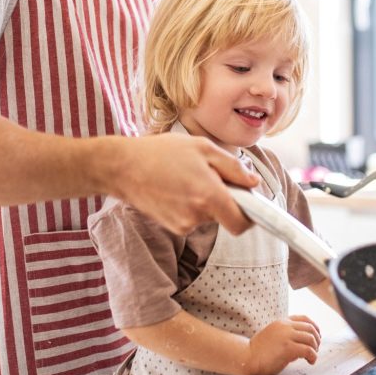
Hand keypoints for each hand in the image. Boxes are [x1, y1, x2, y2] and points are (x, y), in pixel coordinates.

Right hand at [108, 132, 257, 234]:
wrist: (122, 167)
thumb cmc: (161, 152)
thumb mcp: (202, 148)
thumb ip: (233, 167)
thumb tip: (253, 183)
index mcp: (209, 195)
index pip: (241, 223)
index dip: (249, 216)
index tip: (249, 203)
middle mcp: (197, 216)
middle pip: (225, 216)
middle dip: (224, 199)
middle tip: (209, 175)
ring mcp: (183, 224)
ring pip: (208, 216)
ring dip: (205, 200)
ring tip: (187, 177)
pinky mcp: (172, 227)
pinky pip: (193, 218)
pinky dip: (191, 205)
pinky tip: (176, 187)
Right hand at [246, 316, 321, 374]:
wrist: (247, 356)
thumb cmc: (259, 350)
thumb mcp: (274, 335)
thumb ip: (286, 334)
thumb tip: (303, 343)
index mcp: (282, 322)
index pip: (304, 319)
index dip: (315, 327)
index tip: (317, 337)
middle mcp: (285, 326)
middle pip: (310, 328)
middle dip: (317, 339)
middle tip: (315, 349)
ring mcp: (286, 336)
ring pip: (311, 339)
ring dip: (315, 349)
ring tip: (312, 357)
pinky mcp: (288, 348)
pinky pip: (308, 350)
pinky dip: (313, 356)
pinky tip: (310, 361)